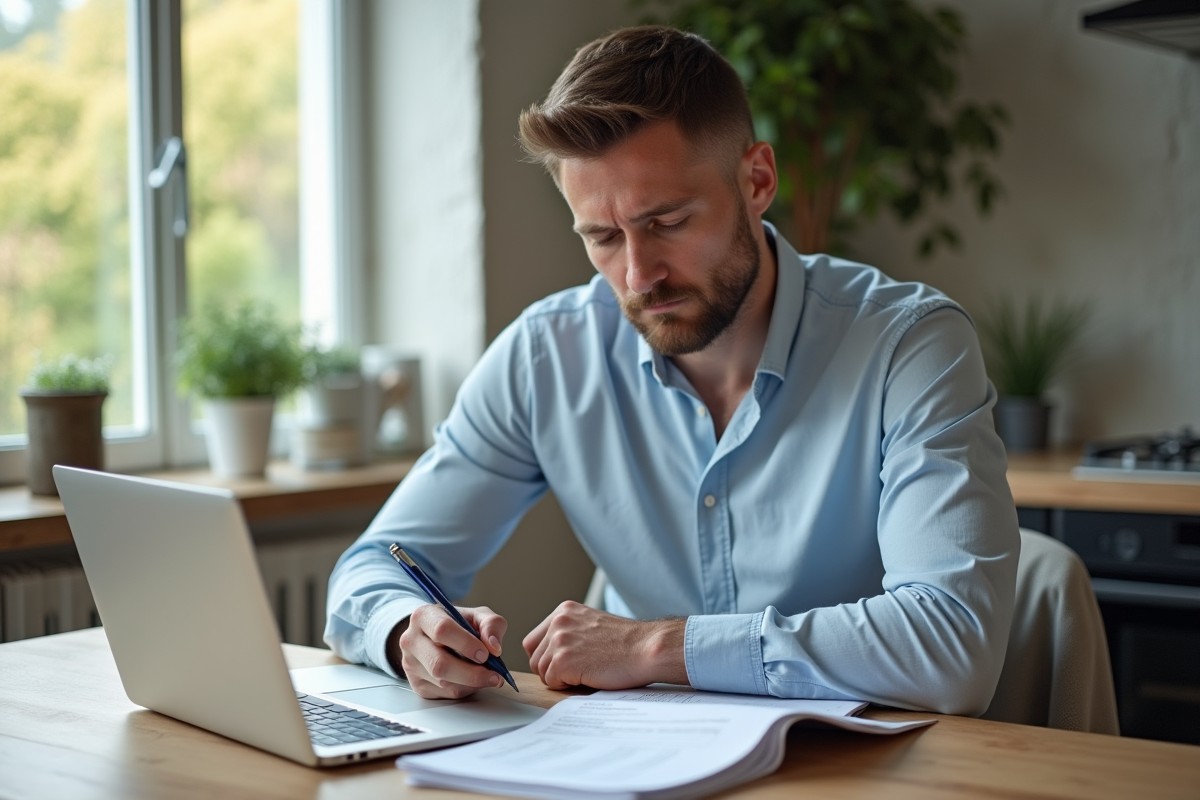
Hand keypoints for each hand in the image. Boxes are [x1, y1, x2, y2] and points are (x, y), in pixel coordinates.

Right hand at [396, 604, 507, 698]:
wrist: (435, 636)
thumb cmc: (458, 625)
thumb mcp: (477, 616)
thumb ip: (491, 624)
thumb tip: (494, 647)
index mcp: (424, 616)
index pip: (442, 630)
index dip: (466, 644)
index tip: (485, 654)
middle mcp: (411, 640)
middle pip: (440, 664)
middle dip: (472, 673)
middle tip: (494, 674)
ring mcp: (410, 664)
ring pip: (443, 682)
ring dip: (472, 683)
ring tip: (487, 676)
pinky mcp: (417, 684)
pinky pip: (444, 693)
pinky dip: (465, 690)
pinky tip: (472, 680)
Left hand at [522, 600, 687, 689]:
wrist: (646, 648)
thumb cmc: (627, 643)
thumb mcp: (591, 626)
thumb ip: (569, 633)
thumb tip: (548, 655)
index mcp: (564, 611)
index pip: (534, 641)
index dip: (546, 657)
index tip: (563, 664)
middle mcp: (558, 621)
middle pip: (535, 657)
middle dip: (551, 670)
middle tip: (576, 672)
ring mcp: (559, 640)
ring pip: (541, 671)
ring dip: (560, 679)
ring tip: (585, 673)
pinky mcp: (563, 660)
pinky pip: (551, 682)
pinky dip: (566, 686)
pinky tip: (587, 677)